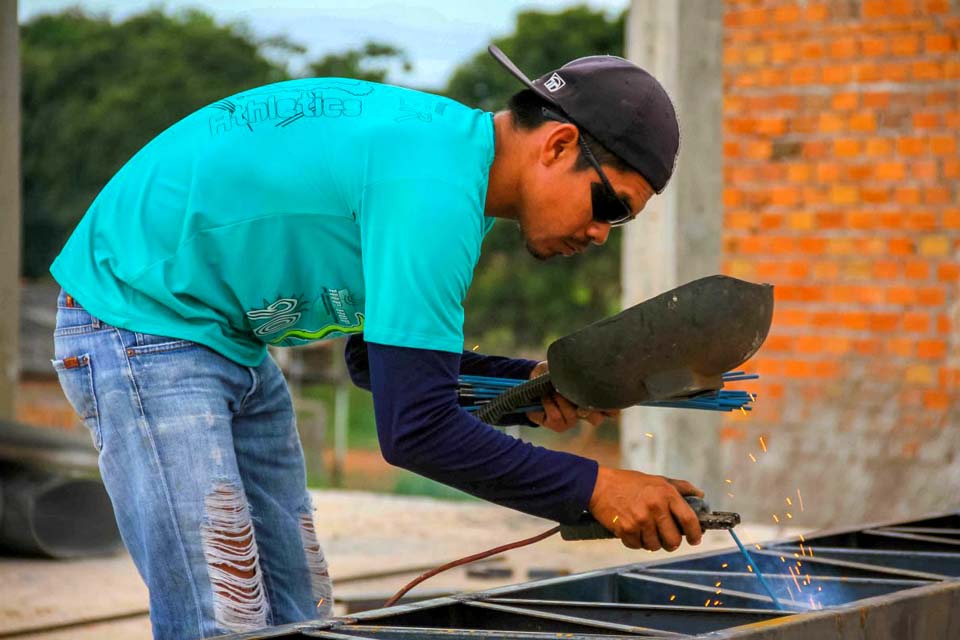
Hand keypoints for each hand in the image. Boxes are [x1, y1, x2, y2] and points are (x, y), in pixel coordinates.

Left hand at [525, 361, 618, 432]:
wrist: (532, 382)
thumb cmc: (553, 373)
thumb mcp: (565, 367)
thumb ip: (576, 370)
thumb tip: (582, 367)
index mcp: (592, 399)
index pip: (612, 410)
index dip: (612, 407)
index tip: (602, 396)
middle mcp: (584, 412)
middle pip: (597, 419)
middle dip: (588, 408)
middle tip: (578, 397)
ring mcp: (571, 420)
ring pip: (573, 415)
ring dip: (561, 399)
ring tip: (553, 389)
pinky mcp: (558, 425)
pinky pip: (556, 416)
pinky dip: (549, 403)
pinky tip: (545, 396)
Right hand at [588, 466, 703, 551]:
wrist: (598, 485)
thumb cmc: (629, 482)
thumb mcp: (657, 480)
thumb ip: (680, 488)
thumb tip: (700, 496)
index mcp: (666, 494)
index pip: (689, 520)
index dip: (694, 534)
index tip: (694, 539)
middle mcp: (655, 507)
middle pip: (673, 540)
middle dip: (671, 543)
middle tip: (666, 538)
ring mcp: (640, 520)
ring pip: (655, 546)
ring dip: (652, 542)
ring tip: (646, 531)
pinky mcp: (626, 529)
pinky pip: (637, 546)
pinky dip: (636, 542)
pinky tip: (632, 530)